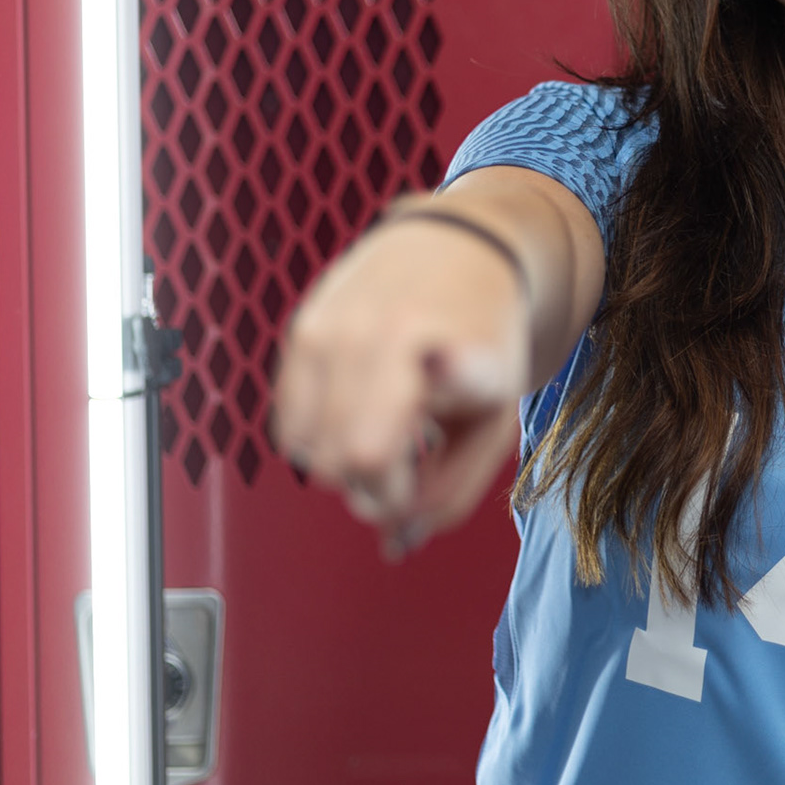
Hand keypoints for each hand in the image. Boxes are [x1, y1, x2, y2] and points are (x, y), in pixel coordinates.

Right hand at [273, 199, 532, 555]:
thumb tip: (399, 538)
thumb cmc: (484, 338)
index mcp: (426, 355)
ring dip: (343, 461)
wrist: (460, 246)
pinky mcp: (299, 331)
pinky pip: (288, 422)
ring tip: (389, 429)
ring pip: (304, 449)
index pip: (371, 455)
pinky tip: (361, 408)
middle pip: (338, 466)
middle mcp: (366, 338)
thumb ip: (454, 491)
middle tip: (413, 461)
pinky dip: (319, 434)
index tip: (418, 480)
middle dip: (374, 487)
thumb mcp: (497, 418)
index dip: (391, 493)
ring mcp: (325, 331)